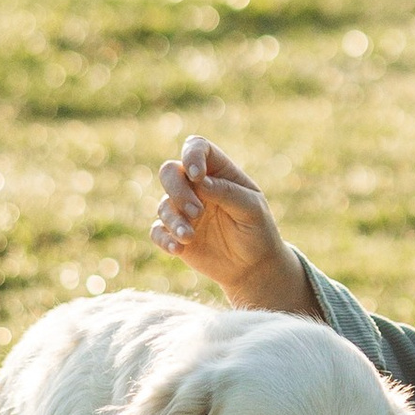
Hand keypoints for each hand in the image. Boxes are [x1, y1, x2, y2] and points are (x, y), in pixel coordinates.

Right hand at [151, 137, 312, 311]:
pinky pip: (157, 231)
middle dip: (178, 190)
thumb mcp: (252, 209)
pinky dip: (164, 239)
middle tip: (197, 212)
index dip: (192, 155)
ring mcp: (183, 210)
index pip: (197, 147)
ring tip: (189, 237)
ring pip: (164, 204)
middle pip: (170, 171)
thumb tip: (199, 182)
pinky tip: (178, 249)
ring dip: (174, 220)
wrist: (252, 266)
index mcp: (218, 172)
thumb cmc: (257, 230)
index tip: (197, 175)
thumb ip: (227, 192)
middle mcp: (196, 187)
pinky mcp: (174, 234)